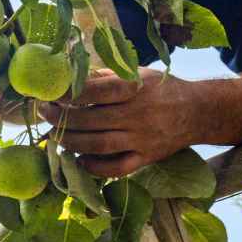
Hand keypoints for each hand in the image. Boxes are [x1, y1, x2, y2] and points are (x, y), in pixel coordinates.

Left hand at [38, 68, 201, 177]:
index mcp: (134, 87)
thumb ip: (106, 75)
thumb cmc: (160, 88)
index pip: (95, 90)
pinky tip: (79, 161)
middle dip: (61, 117)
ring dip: (71, 142)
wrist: (197, 111)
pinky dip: (95, 168)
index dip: (68, 93)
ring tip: (54, 136)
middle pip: (91, 119)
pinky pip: (117, 168)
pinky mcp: (147, 158)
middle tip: (43, 112)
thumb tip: (70, 75)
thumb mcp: (137, 73)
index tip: (49, 92)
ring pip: (99, 145)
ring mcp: (142, 139)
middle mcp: (138, 113)